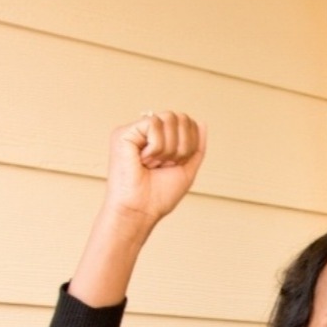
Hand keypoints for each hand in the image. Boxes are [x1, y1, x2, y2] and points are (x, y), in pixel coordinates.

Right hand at [68, 111, 205, 306]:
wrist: (141, 210)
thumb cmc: (160, 195)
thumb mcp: (187, 169)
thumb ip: (196, 146)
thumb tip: (202, 122)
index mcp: (161, 139)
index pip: (187, 123)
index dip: (191, 143)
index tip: (178, 164)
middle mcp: (147, 132)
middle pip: (180, 117)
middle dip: (182, 146)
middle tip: (167, 165)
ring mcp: (134, 131)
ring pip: (168, 118)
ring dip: (169, 148)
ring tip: (154, 164)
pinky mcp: (123, 132)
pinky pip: (153, 123)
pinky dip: (156, 147)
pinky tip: (144, 160)